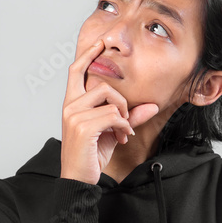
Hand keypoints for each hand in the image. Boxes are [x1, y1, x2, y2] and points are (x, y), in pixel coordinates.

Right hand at [60, 39, 158, 183]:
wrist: (79, 179)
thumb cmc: (91, 156)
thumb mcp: (111, 132)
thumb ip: (129, 117)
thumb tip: (152, 106)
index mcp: (72, 103)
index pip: (76, 71)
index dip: (88, 54)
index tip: (100, 43)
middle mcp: (69, 106)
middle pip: (102, 84)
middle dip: (121, 101)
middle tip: (125, 120)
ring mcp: (74, 115)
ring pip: (109, 99)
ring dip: (123, 116)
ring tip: (123, 132)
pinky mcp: (82, 127)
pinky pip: (113, 115)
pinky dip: (123, 126)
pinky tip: (122, 138)